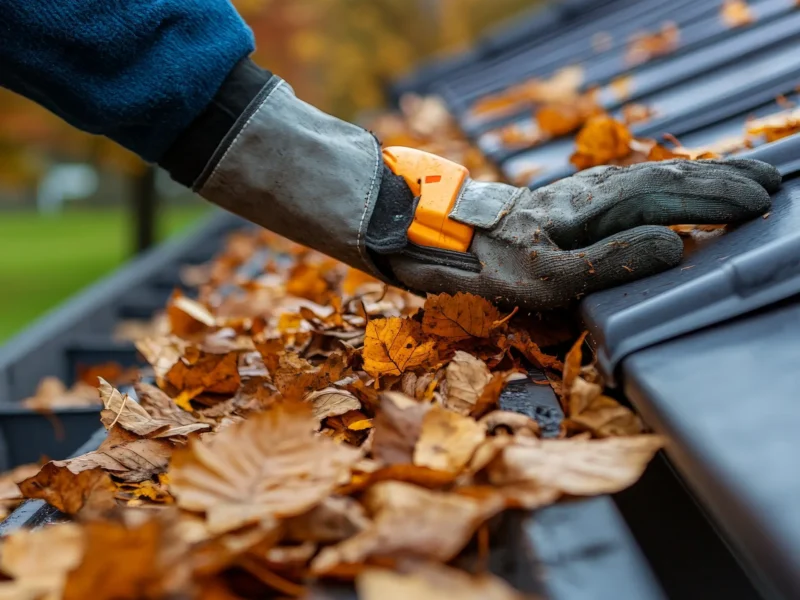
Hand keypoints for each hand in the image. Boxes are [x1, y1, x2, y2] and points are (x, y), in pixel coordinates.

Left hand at [389, 159, 779, 309]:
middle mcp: (594, 192)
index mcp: (594, 207)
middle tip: (770, 183)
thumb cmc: (489, 266)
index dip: (716, 199)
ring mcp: (584, 195)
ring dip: (701, 177)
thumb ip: (611, 263)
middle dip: (721, 180)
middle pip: (670, 178)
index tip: (759, 202)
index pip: (670, 196)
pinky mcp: (574, 204)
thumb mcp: (547, 278)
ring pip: (654, 178)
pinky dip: (669, 184)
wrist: (444, 240)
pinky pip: (636, 187)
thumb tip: (673, 247)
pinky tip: (679, 190)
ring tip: (739, 178)